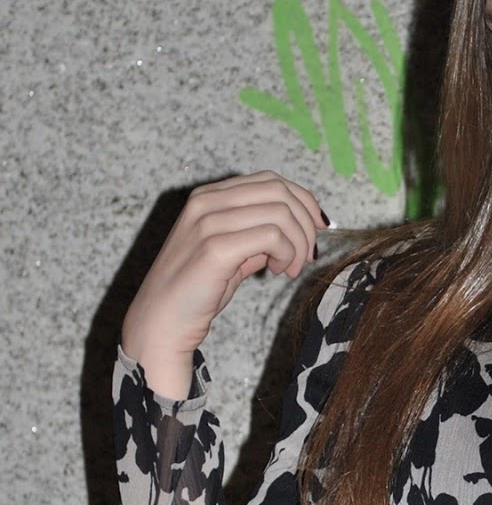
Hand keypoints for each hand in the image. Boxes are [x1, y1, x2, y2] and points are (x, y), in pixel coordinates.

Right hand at [121, 172, 327, 398]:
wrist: (161, 323)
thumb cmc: (196, 292)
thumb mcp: (231, 254)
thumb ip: (257, 236)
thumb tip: (296, 231)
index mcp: (209, 197)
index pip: (270, 180)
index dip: (302, 200)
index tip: (317, 227)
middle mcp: (206, 202)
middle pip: (279, 190)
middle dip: (305, 222)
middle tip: (307, 254)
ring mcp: (208, 222)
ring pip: (280, 212)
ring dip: (297, 242)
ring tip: (290, 268)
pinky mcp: (215, 247)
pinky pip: (272, 236)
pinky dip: (286, 253)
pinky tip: (278, 272)